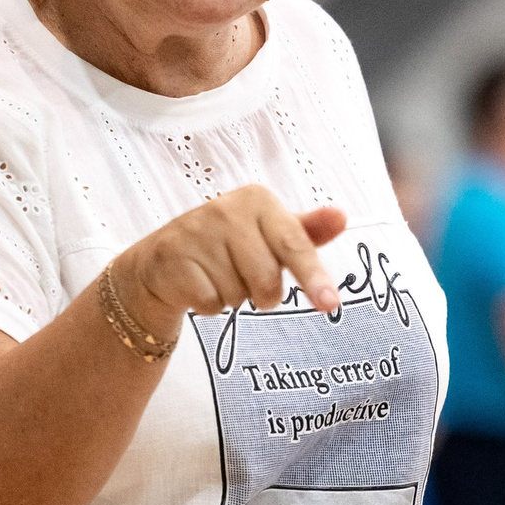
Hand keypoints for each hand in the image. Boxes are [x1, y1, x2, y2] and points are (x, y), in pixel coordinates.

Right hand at [115, 186, 347, 333]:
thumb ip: (306, 230)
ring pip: (239, 294)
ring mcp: (196, 233)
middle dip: (263, 292)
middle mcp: (226, 209)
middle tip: (246, 278)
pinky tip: (198, 284)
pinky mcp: (173, 259)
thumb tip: (341, 216)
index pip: (294, 245)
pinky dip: (209, 304)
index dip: (314, 277)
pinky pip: (211, 303)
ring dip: (233, 296)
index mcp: (257, 199)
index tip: (330, 304)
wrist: (163, 261)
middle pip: (268, 280)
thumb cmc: (226, 246)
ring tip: (217, 275)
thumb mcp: (269, 234)